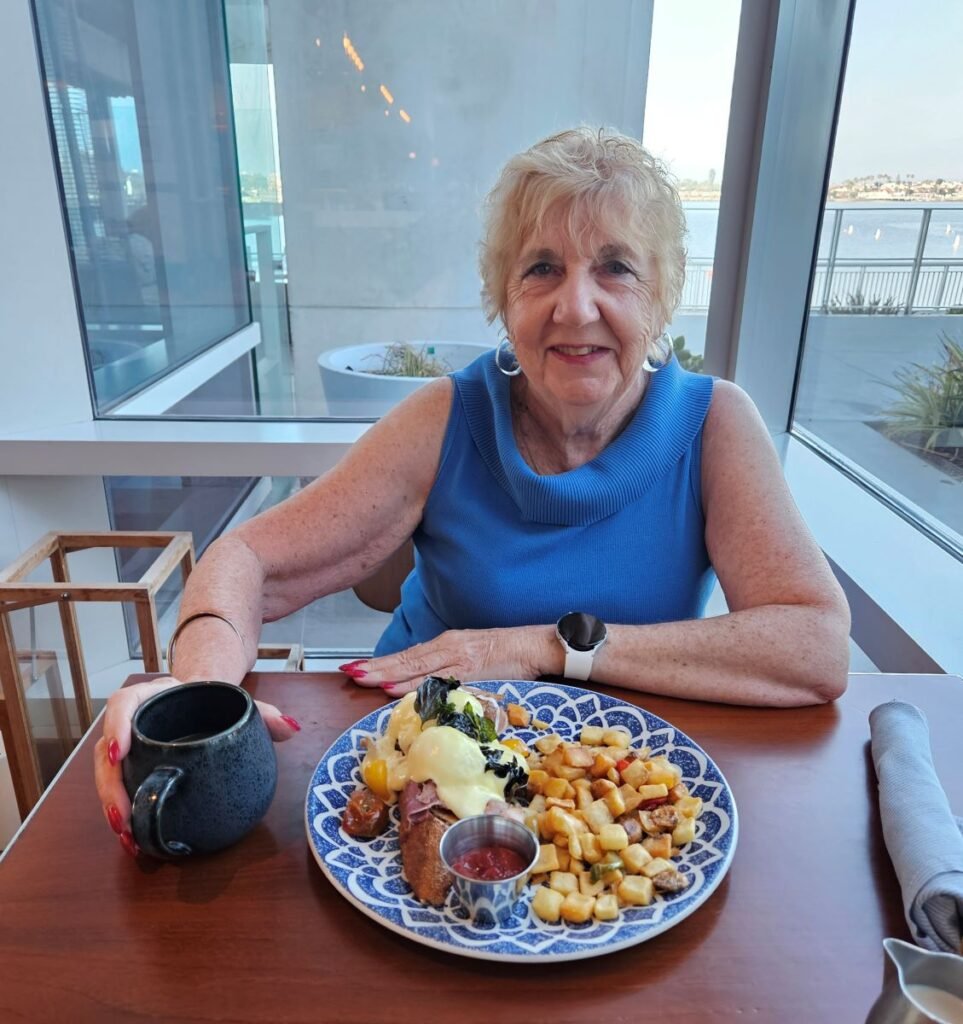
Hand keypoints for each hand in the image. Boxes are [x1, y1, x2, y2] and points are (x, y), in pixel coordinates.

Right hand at [94, 676, 301, 854]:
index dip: (117, 726)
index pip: (124, 702)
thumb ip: (264, 712)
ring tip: (128, 835)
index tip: (119, 753)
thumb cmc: (214, 700)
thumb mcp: (237, 701)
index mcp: (154, 696)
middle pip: (107, 749)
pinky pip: (120, 790)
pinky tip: (134, 840)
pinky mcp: (133, 770)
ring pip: (108, 775)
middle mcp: (135, 720)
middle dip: (110, 784)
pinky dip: (124, 815)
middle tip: (123, 814)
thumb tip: (292, 728)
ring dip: (113, 806)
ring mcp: (130, 747)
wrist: (204, 702)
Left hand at [339, 626, 555, 695]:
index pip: (408, 655)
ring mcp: (460, 658)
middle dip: (377, 667)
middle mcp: (450, 647)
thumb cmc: (509, 654)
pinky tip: (400, 689)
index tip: (356, 668)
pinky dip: (418, 684)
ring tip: (365, 679)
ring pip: (418, 667)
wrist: (537, 645)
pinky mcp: (473, 670)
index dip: (382, 662)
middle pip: (407, 659)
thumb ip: (450, 670)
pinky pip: (440, 680)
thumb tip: (423, 687)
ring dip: (389, 674)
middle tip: (349, 672)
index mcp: (448, 644)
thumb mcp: (473, 658)